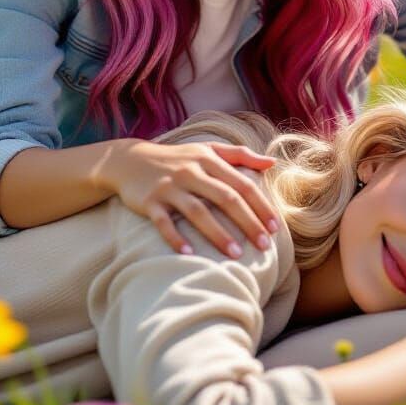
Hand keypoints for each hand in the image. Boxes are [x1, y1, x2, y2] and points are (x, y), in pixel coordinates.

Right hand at [112, 139, 278, 257]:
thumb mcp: (207, 149)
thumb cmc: (178, 157)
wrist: (129, 160)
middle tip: (264, 246)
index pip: (241, 183)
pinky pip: (164, 222)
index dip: (260, 205)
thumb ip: (240, 155)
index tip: (275, 227)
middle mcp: (190, 171)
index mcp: (208, 159)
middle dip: (247, 222)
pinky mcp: (149, 201)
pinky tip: (189, 254)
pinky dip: (176, 238)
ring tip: (236, 255)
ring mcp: (169, 187)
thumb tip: (272, 162)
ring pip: (197, 211)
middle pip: (225, 198)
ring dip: (218, 234)